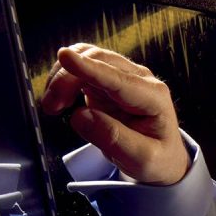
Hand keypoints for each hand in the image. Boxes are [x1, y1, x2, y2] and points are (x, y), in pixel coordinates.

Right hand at [41, 43, 189, 185]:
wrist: (163, 157)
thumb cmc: (157, 158)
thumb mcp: (142, 158)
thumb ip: (114, 138)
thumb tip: (80, 116)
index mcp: (154, 97)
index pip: (118, 80)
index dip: (90, 69)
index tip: (65, 57)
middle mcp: (140, 80)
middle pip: (98, 61)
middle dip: (68, 78)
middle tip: (52, 107)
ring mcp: (123, 76)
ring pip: (86, 57)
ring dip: (63, 77)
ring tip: (54, 106)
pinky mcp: (107, 80)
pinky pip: (81, 67)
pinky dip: (65, 78)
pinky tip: (60, 99)